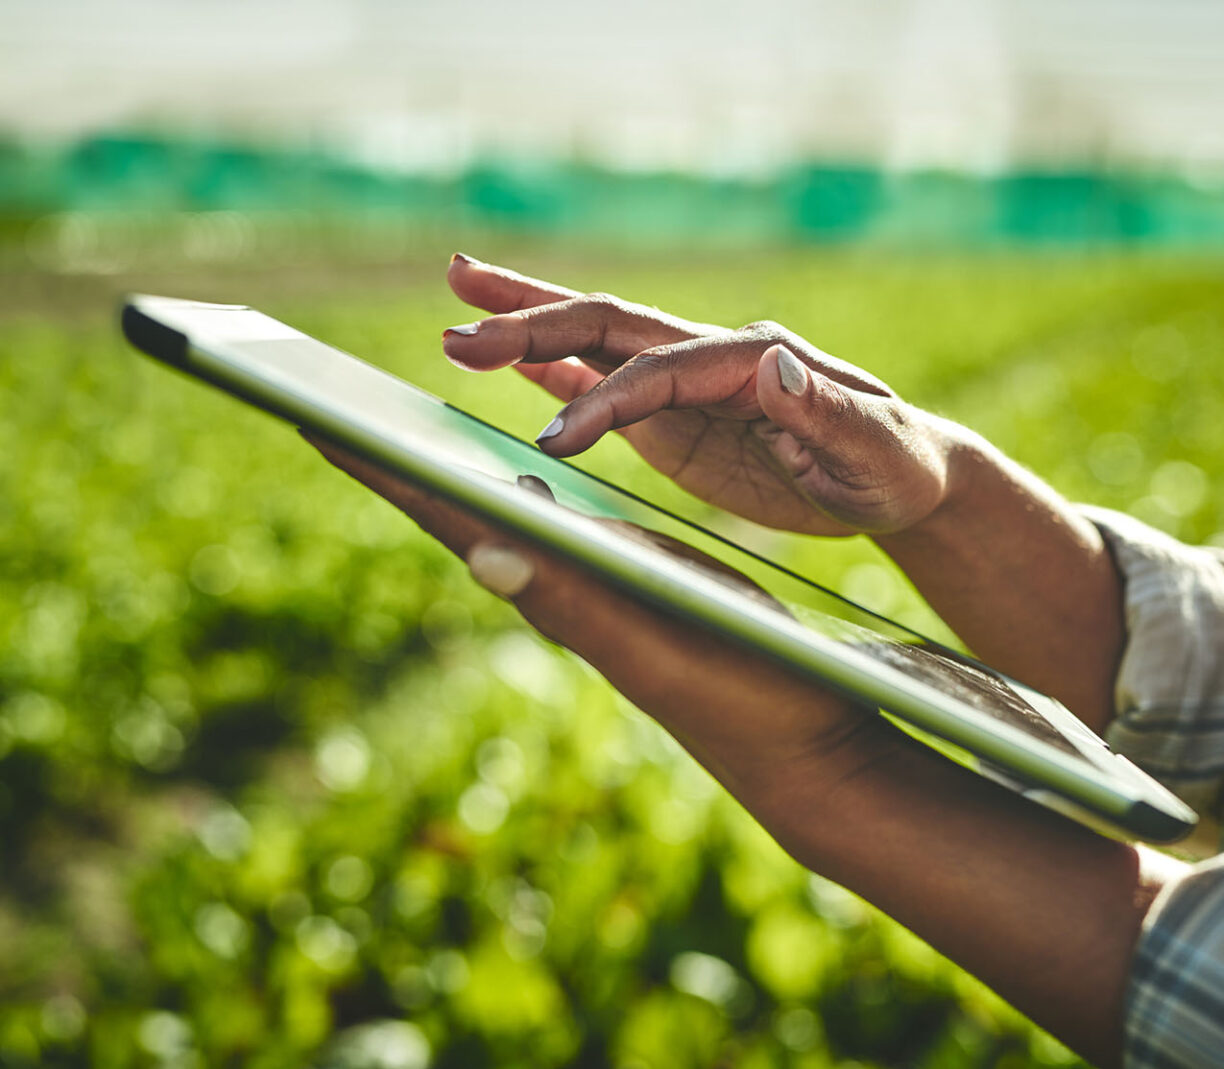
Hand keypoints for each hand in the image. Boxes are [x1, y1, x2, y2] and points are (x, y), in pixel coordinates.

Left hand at [303, 434, 902, 817]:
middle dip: (398, 461)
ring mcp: (599, 593)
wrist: (807, 752)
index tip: (310, 414)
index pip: (453, 520)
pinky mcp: (637, 592)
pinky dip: (520, 490)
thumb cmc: (749, 694)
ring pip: (504, 521)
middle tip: (332, 404)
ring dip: (449, 474)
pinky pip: (559, 530)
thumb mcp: (661, 641)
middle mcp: (566, 592)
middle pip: (462, 515)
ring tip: (400, 428)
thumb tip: (485, 552)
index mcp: (561, 594)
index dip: (384, 470)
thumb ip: (579, 599)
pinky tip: (519, 476)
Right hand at [441, 255, 957, 535]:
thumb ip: (826, 410)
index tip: (554, 442)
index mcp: (754, 360)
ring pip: (597, 342)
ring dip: (528, 328)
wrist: (900, 475)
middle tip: (457, 325)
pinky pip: (608, 382)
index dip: (604, 399)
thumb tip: (772, 360)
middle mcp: (713, 357)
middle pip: (610, 326)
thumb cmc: (895, 467)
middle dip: (533, 323)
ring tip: (454, 319)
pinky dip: (555, 370)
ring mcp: (690, 382)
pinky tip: (509, 361)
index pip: (661, 371)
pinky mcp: (680, 414)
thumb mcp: (876, 449)